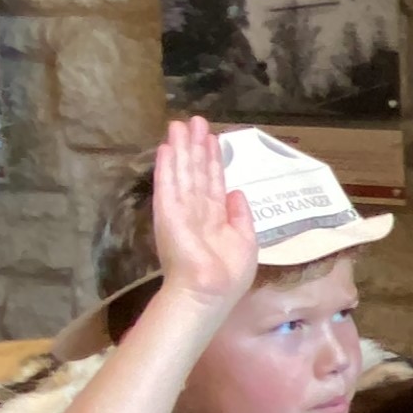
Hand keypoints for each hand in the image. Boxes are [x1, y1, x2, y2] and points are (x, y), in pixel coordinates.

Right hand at [149, 117, 258, 319]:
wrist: (208, 292)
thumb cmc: (228, 274)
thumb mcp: (245, 241)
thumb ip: (241, 215)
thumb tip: (237, 191)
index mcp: (215, 217)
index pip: (214, 181)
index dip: (213, 159)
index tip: (213, 137)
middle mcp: (197, 210)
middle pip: (196, 171)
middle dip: (196, 146)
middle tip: (196, 120)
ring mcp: (181, 210)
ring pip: (183, 171)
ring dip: (181, 148)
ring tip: (180, 124)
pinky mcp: (168, 213)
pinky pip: (168, 184)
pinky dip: (167, 166)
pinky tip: (166, 147)